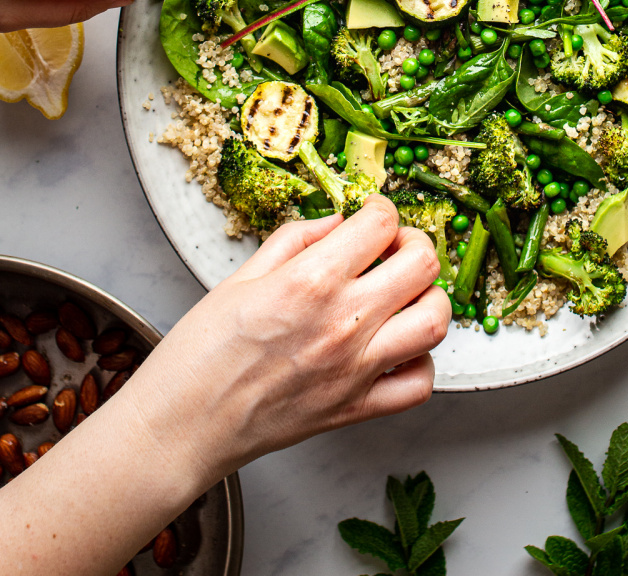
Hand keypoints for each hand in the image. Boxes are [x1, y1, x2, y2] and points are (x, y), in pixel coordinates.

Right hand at [0, 198, 449, 575]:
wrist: (182, 427)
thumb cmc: (199, 353)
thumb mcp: (240, 276)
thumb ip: (295, 239)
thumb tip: (337, 221)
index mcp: (310, 281)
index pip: (380, 224)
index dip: (380, 210)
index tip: (370, 216)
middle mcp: (343, 322)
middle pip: (422, 265)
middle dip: (414, 243)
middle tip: (393, 247)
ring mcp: (356, 369)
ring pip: (435, 321)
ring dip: (428, 297)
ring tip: (403, 293)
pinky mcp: (357, 409)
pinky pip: (419, 383)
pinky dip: (419, 361)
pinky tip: (396, 347)